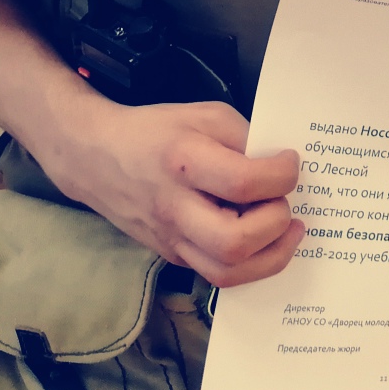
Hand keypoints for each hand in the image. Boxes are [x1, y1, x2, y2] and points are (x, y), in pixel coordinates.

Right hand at [46, 95, 302, 286]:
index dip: (281, 176)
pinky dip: (250, 263)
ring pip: (226, 273)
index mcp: (184, 162)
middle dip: (275, 225)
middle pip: (234, 243)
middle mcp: (175, 209)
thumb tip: (280, 166)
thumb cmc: (157, 132)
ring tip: (287, 230)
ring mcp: (172, 239)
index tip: (290, 163)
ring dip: (270, 256)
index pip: (244, 183)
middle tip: (285, 203)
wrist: (98, 158)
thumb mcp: (207, 115)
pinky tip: (264, 239)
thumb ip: (246, 137)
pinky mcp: (173, 256)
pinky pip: (217, 274)